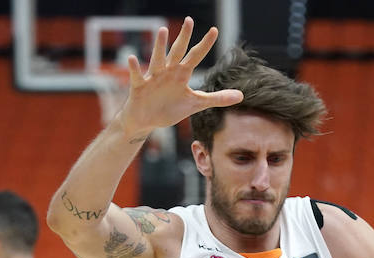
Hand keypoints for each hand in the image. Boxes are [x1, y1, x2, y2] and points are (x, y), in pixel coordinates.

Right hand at [117, 17, 242, 138]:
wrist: (147, 121)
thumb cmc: (170, 108)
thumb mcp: (196, 104)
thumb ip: (217, 98)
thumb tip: (241, 95)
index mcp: (182, 74)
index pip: (196, 56)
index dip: (205, 45)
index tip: (215, 30)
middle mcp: (168, 72)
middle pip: (178, 52)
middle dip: (184, 37)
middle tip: (189, 20)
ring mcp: (154, 78)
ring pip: (158, 59)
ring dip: (160, 46)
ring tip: (162, 30)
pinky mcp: (140, 87)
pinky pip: (137, 76)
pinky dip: (134, 68)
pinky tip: (132, 58)